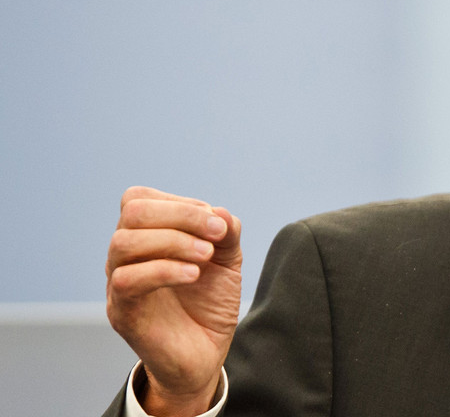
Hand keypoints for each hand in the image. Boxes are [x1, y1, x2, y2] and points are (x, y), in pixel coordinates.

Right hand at [106, 187, 242, 415]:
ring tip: (206, 257)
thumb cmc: (209, 303)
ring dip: (174, 241)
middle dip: (181, 215)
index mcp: (144, 236)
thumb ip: (226, 232)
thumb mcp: (227, 261)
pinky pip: (126, 280)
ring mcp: (118, 282)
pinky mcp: (122, 312)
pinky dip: (165, 270)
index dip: (182, 203)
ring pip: (124, 243)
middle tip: (216, 235)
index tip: (217, 225)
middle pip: (132, 212)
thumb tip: (220, 211)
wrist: (205, 354)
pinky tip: (194, 275)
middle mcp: (125, 255)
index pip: (141, 199)